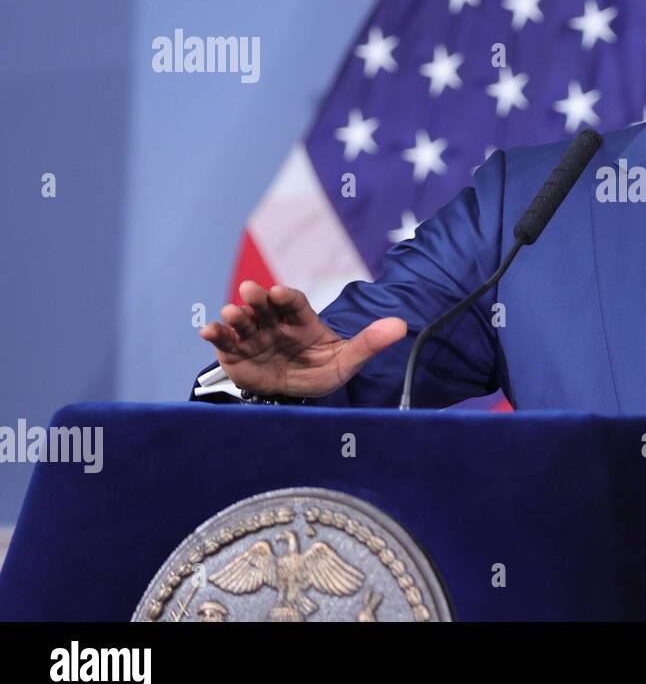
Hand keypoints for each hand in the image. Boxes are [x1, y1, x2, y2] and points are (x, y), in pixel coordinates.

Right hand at [198, 280, 406, 397]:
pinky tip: (207, 331)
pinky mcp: (236, 355)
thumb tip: (400, 326)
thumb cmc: (323, 369)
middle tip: (249, 290)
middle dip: (257, 298)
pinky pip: (225, 343)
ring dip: (235, 315)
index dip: (285, 296)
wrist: (298, 392)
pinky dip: (216, 335)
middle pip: (264, 306)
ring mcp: (254, 337)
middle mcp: (274, 323)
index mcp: (301, 320)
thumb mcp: (347, 359)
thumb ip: (369, 342)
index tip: (279, 291)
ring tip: (230, 313)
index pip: (293, 302)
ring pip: (243, 322)